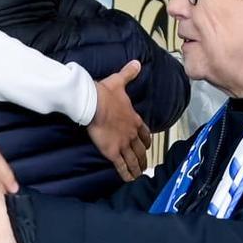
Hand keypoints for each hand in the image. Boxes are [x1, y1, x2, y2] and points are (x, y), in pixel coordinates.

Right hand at [89, 60, 151, 181]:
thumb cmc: (105, 93)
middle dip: (143, 158)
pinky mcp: (112, 151)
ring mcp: (123, 143)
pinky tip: (129, 180)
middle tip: (144, 165)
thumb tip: (137, 63)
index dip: (146, 140)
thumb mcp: (119, 81)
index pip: (144, 133)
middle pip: (140, 149)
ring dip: (137, 167)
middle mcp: (131, 133)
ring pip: (133, 159)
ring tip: (139, 175)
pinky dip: (126, 173)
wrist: (94, 103)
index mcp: (134, 119)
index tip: (148, 145)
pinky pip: (121, 165)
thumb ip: (129, 73)